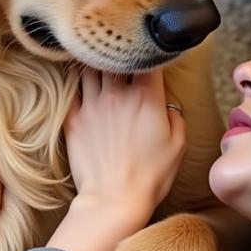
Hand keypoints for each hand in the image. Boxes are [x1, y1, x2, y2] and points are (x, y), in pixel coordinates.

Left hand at [47, 68, 185, 250]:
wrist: (113, 200)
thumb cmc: (150, 176)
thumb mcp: (177, 146)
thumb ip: (175, 117)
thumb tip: (168, 105)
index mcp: (146, 97)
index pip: (148, 57)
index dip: (151, 50)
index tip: (153, 50)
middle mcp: (118, 94)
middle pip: (115, 55)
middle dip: (120, 51)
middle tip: (123, 50)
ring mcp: (92, 104)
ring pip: (91, 67)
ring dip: (97, 62)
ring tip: (101, 60)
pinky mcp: (73, 118)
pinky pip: (73, 88)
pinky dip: (78, 80)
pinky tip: (82, 78)